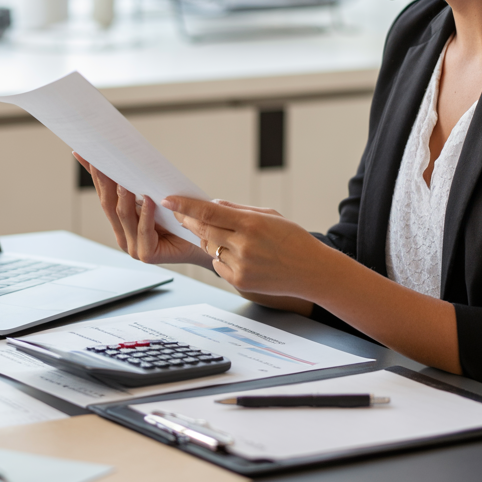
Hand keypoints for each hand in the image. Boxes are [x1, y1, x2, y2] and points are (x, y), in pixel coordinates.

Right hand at [73, 153, 206, 266]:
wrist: (202, 244)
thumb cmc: (180, 220)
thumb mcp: (155, 197)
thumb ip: (139, 185)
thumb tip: (127, 160)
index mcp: (121, 223)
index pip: (104, 195)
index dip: (96, 176)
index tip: (88, 155)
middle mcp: (123, 235)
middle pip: (108, 205)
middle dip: (104, 182)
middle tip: (102, 162)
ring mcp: (133, 247)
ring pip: (124, 216)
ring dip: (123, 196)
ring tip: (124, 178)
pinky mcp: (147, 255)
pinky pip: (144, 230)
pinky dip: (146, 214)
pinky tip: (149, 199)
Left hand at [162, 195, 333, 296]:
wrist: (312, 271)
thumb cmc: (293, 239)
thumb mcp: (269, 216)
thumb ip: (238, 211)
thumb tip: (212, 206)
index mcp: (251, 223)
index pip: (209, 212)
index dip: (186, 206)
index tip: (169, 200)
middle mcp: (244, 245)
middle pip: (204, 231)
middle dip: (190, 222)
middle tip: (179, 214)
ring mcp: (242, 265)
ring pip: (211, 249)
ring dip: (210, 240)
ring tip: (225, 236)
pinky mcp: (241, 281)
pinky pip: (219, 265)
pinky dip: (221, 258)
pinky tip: (237, 255)